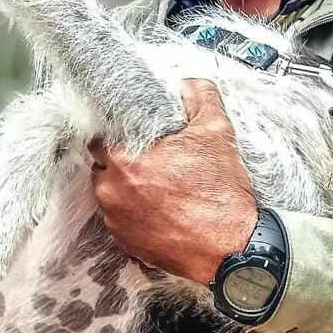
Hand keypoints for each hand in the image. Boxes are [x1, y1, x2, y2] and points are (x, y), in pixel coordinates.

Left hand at [91, 79, 258, 284]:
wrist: (232, 249)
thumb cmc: (221, 193)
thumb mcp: (216, 131)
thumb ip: (199, 96)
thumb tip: (187, 83)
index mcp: (124, 160)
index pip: (100, 136)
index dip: (116, 131)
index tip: (133, 132)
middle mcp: (112, 191)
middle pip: (103, 165)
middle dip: (122, 159)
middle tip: (152, 156)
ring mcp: (116, 221)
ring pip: (111, 192)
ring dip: (128, 185)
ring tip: (159, 183)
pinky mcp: (126, 243)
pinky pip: (121, 218)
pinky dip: (135, 211)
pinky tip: (161, 207)